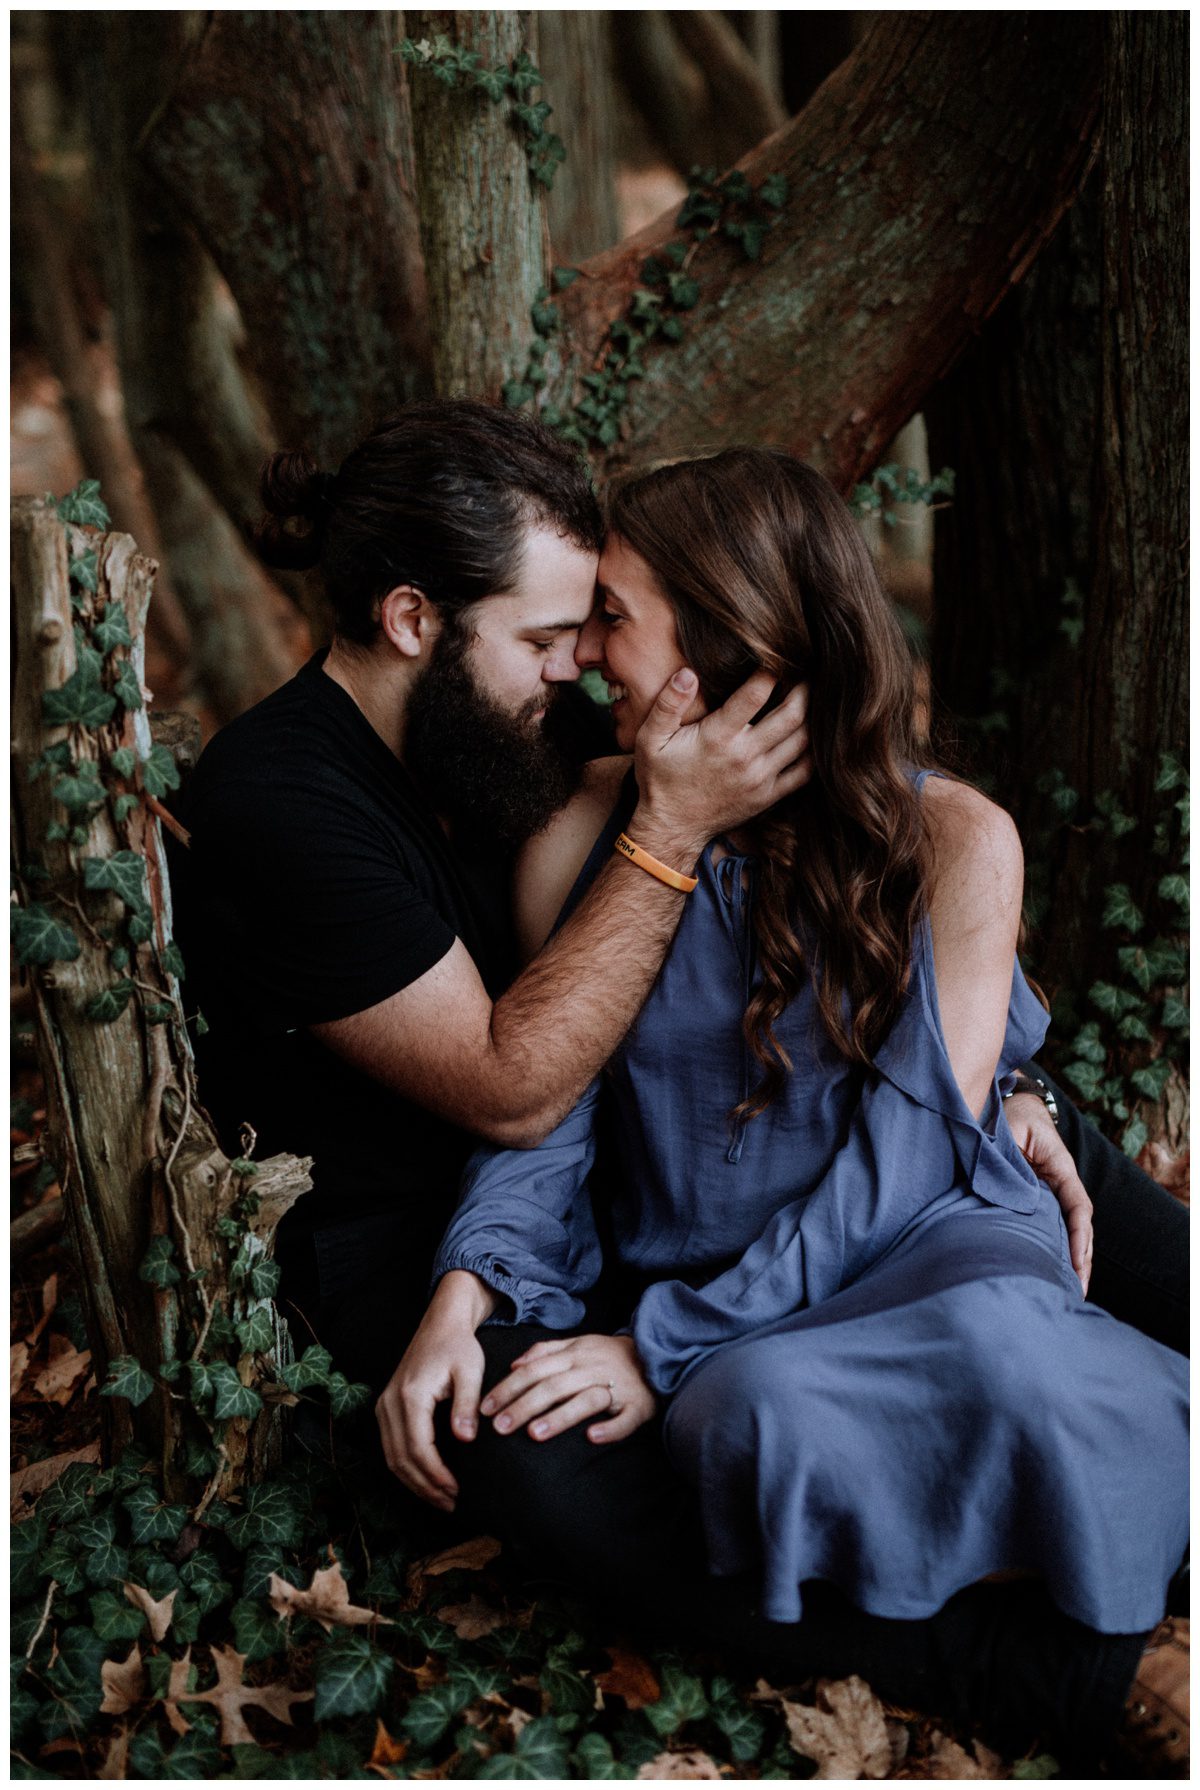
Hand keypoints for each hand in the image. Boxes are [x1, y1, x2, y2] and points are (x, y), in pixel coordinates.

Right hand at [375, 1271, 495, 1509]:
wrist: (440, 1324)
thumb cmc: (459, 1346)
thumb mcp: (470, 1371)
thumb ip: (467, 1405)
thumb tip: (465, 1439)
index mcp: (410, 1395)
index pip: (418, 1448)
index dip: (436, 1475)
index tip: (457, 1491)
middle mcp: (390, 1403)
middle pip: (401, 1459)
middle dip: (426, 1487)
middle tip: (453, 1505)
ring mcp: (384, 1406)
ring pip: (392, 1458)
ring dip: (415, 1483)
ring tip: (442, 1500)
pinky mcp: (387, 1409)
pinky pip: (392, 1448)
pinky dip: (407, 1469)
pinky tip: (428, 1480)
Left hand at [480, 1333, 656, 1444]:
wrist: (657, 1354)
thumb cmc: (609, 1355)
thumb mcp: (578, 1343)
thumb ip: (546, 1351)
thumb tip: (514, 1364)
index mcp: (575, 1354)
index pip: (534, 1370)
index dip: (509, 1388)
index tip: (486, 1407)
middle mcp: (592, 1368)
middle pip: (553, 1386)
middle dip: (523, 1406)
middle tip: (499, 1427)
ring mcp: (615, 1387)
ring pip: (586, 1400)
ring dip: (560, 1416)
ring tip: (535, 1434)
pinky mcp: (637, 1405)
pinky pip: (624, 1419)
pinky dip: (609, 1428)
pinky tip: (591, 1438)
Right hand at [632, 670, 810, 860]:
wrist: (672, 827)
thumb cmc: (660, 780)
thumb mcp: (651, 740)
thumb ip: (668, 705)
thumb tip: (687, 673)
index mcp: (718, 737)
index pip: (755, 694)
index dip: (771, 670)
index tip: (776, 657)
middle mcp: (745, 756)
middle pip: (792, 715)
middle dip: (804, 688)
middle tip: (806, 672)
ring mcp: (761, 778)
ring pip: (803, 741)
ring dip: (812, 717)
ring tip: (812, 699)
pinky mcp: (769, 795)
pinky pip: (804, 771)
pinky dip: (814, 751)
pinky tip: (811, 735)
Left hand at [1005, 1093, 1092, 1293]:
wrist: (1007, 1101)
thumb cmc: (1007, 1115)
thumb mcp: (1007, 1134)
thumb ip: (1008, 1162)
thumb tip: (1008, 1194)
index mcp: (1060, 1167)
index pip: (1078, 1207)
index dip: (1078, 1235)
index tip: (1075, 1260)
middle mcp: (1061, 1182)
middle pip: (1079, 1226)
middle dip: (1081, 1259)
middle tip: (1077, 1291)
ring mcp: (1052, 1191)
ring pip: (1068, 1229)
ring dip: (1072, 1259)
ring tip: (1071, 1291)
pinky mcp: (1039, 1197)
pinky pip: (1053, 1224)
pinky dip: (1057, 1248)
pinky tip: (1054, 1271)